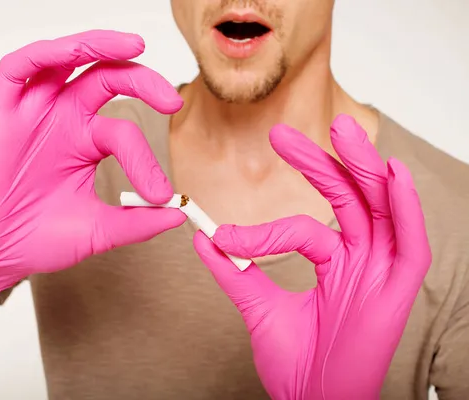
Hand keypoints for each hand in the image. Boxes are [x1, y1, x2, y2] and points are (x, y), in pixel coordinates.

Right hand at [0, 30, 185, 310]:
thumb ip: (137, 222)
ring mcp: (34, 113)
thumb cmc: (37, 239)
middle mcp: (63, 120)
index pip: (124, 131)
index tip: (162, 195)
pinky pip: (20, 69)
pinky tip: (74, 53)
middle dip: (144, 80)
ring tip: (136, 46)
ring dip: (100, 46)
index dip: (147, 158)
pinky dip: (47, 54)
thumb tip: (179, 214)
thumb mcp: (98, 230)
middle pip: (107, 79)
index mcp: (86, 143)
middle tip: (172, 101)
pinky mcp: (2, 113)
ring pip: (66, 60)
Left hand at [194, 115, 430, 399]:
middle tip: (283, 134)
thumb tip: (203, 235)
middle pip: (347, 199)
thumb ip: (233, 270)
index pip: (306, 223)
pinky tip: (391, 174)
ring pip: (379, 209)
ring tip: (343, 131)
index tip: (222, 229)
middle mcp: (360, 260)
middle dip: (321, 163)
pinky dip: (405, 208)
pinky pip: (410, 243)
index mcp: (334, 263)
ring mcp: (380, 272)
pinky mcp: (398, 291)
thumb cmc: (296, 362)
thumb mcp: (257, 306)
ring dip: (364, 168)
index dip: (266, 223)